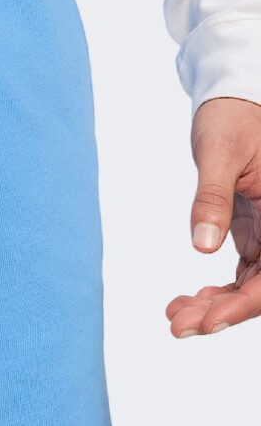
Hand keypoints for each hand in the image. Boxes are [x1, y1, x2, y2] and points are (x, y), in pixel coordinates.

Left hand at [166, 97, 260, 336]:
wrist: (236, 98)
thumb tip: (203, 247)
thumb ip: (212, 198)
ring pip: (252, 286)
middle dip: (222, 314)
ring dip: (215, 307)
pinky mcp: (257, 232)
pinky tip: (184, 301)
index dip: (243, 306)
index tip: (205, 323)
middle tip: (176, 327)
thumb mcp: (218, 151)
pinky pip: (243, 273)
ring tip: (173, 316)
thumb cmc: (233, 117)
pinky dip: (216, 290)